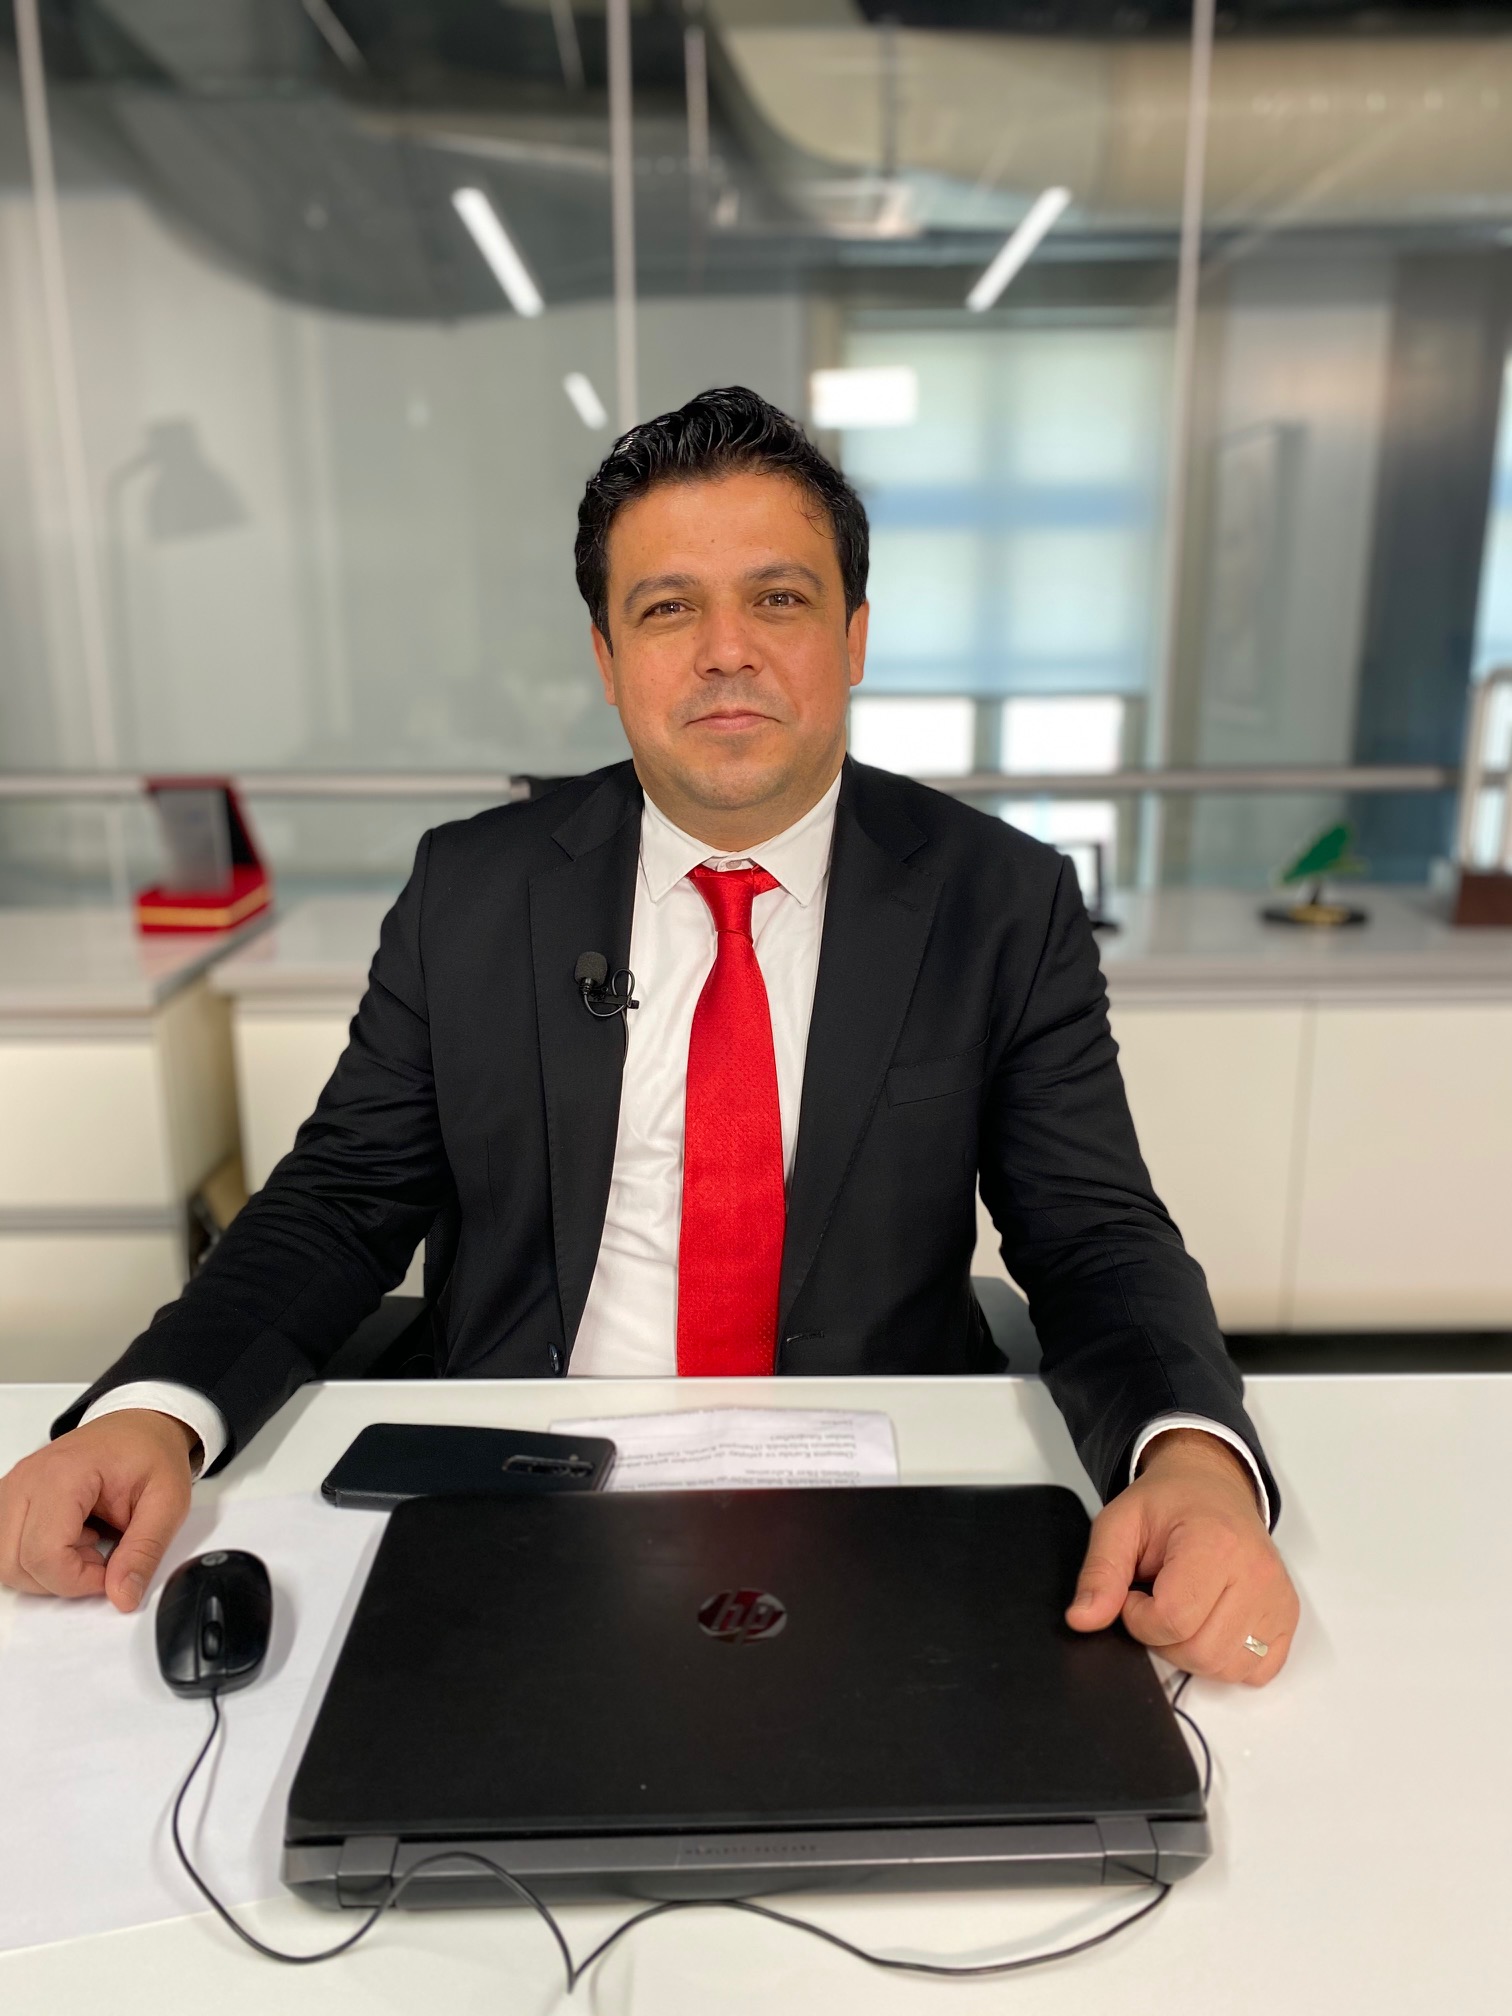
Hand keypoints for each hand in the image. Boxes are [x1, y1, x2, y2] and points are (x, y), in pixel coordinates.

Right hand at [0, 1412, 196, 1612]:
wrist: (138, 1425)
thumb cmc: (150, 1453)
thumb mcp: (168, 1501)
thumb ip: (145, 1551)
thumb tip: (123, 1596)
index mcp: (64, 1474)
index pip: (43, 1554)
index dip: (77, 1580)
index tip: (109, 1573)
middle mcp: (28, 1479)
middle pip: (15, 1564)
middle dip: (60, 1578)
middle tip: (100, 1557)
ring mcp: (14, 1487)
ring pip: (5, 1560)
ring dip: (45, 1569)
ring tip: (86, 1544)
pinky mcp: (10, 1498)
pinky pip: (6, 1547)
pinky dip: (34, 1557)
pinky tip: (68, 1538)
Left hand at [1065, 1429, 1298, 1685]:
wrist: (1212, 1487)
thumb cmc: (1167, 1505)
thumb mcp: (1119, 1523)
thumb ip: (1100, 1573)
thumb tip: (1081, 1620)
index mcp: (1215, 1543)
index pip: (1173, 1619)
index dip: (1139, 1617)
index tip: (1135, 1592)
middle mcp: (1257, 1574)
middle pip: (1200, 1652)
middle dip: (1162, 1638)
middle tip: (1156, 1601)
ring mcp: (1278, 1598)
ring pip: (1226, 1668)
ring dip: (1192, 1652)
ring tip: (1184, 1610)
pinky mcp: (1287, 1617)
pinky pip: (1256, 1670)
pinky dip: (1227, 1660)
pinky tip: (1211, 1625)